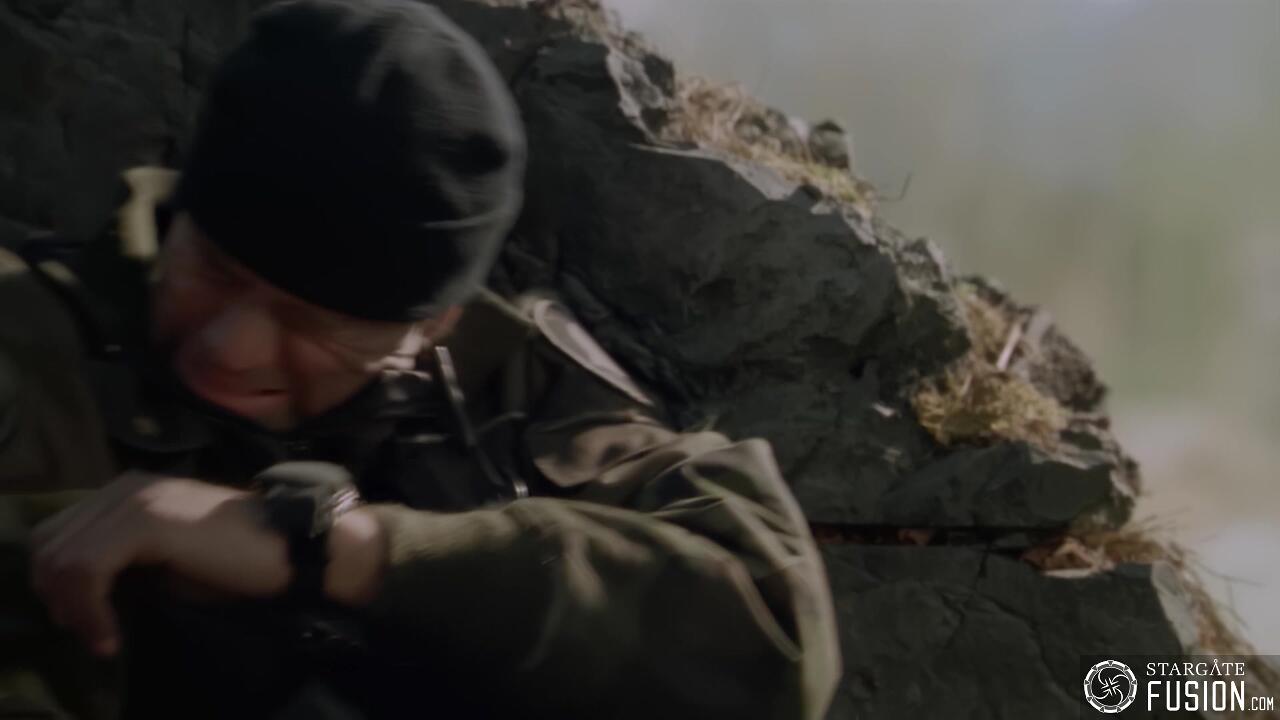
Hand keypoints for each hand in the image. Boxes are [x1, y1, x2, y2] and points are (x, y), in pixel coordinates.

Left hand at [28, 471, 290, 656]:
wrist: (289, 544)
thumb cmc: (238, 558)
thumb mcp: (168, 556)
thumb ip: (125, 557)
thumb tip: (85, 589)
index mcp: (128, 491)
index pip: (58, 534)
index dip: (59, 584)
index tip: (86, 622)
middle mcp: (124, 487)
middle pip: (49, 544)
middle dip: (59, 597)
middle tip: (90, 632)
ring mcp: (134, 500)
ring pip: (62, 559)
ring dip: (75, 609)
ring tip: (102, 637)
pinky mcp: (146, 521)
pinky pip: (87, 568)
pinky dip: (90, 609)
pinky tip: (111, 634)